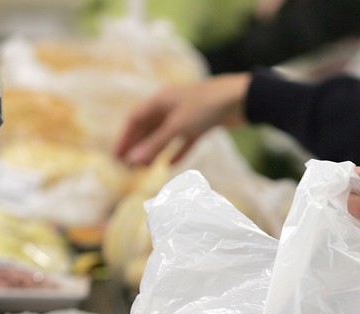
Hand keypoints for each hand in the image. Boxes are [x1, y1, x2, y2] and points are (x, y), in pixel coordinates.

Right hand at [115, 73, 251, 165]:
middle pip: (148, 127)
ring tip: (145, 169)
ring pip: (165, 135)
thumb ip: (156, 144)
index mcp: (160, 99)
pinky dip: (177, 151)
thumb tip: (132, 160)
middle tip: (128, 167)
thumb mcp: (178, 126)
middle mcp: (171, 105)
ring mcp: (187, 114)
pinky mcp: (202, 123)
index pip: (135, 119)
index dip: (125, 138)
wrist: (242, 98)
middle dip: (138, 147)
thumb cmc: (207, 106)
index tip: (117, 157)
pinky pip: (185, 139)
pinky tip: (171, 165)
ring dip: (155, 151)